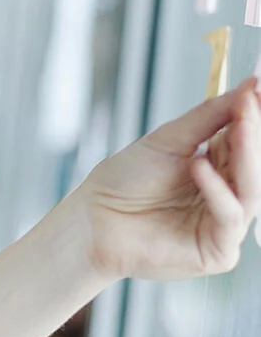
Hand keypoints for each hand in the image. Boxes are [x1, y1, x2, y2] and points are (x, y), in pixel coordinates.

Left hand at [78, 80, 260, 281]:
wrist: (92, 219)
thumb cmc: (124, 182)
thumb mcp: (169, 140)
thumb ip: (210, 116)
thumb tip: (250, 85)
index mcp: (219, 169)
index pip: (249, 141)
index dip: (255, 115)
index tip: (256, 88)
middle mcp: (228, 196)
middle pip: (256, 164)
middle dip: (255, 133)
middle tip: (251, 103)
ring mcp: (224, 225)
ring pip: (252, 190)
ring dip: (246, 156)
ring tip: (238, 126)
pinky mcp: (218, 251)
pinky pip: (229, 217)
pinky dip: (218, 191)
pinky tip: (199, 166)